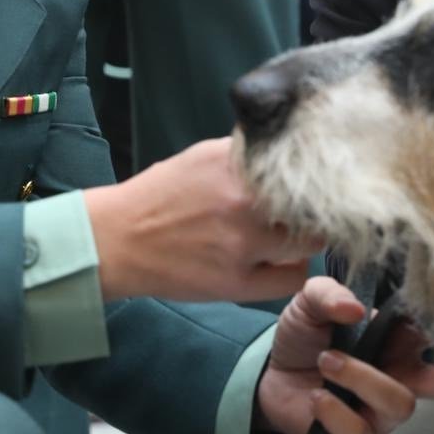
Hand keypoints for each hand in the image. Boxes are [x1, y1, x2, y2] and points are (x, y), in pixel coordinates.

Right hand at [84, 138, 319, 303]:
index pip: (301, 163)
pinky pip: (291, 279)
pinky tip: (277, 263)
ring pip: (308, 243)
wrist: (117, 239)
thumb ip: (248, 154)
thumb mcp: (204, 156)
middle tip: (304, 212)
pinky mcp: (236, 282)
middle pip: (312, 204)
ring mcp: (241, 245)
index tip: (315, 180)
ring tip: (288, 238)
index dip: (314, 174)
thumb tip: (290, 151)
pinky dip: (291, 271)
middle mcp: (242, 200)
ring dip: (305, 240)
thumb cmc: (162, 195)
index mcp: (235, 163)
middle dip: (312, 208)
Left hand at [257, 277, 433, 433]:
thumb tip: (356, 309)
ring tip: (327, 361)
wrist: (273, 374)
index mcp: (401, 339)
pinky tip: (317, 396)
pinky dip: (335, 411)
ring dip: (361, 378)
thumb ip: (330, 294)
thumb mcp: (312, 302)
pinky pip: (360, 431)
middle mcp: (402, 375)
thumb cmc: (306, 335)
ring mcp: (382, 410)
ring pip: (399, 403)